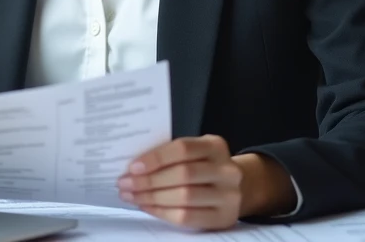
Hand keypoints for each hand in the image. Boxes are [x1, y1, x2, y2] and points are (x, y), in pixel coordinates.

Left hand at [116, 135, 293, 229]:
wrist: (239, 187)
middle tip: (124, 183)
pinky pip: (187, 217)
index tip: (132, 166)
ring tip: (130, 195)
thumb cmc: (205, 166)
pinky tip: (146, 206)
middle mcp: (226, 170)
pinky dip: (162, 212)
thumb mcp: (196, 152)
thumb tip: (134, 165)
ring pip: (184, 198)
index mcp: (215, 146)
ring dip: (151, 197)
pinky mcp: (223, 218)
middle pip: (183, 175)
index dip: (156, 158)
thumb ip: (172, 154)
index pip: (183, 149)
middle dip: (148, 181)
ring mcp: (228, 196)